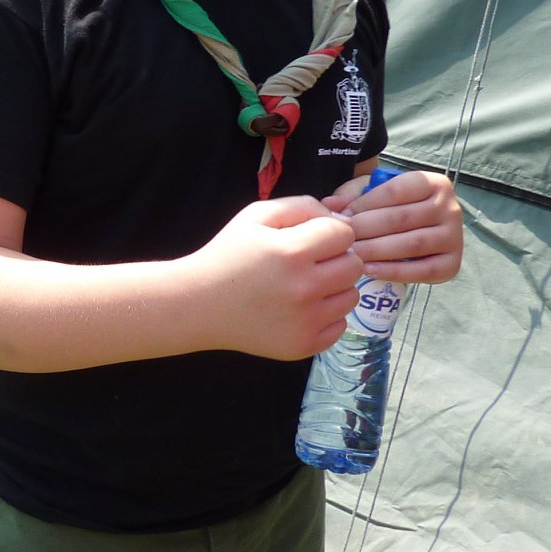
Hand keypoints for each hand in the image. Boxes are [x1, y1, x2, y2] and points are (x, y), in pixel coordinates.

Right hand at [187, 196, 362, 360]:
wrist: (196, 304)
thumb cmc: (226, 256)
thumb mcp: (255, 216)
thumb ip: (301, 206)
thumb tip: (342, 217)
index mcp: (292, 251)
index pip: (344, 234)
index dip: (328, 232)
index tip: (308, 240)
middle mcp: (304, 288)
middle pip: (354, 265)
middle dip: (335, 259)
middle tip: (308, 264)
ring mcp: (306, 321)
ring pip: (351, 296)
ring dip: (333, 288)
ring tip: (303, 287)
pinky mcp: (304, 345)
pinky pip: (340, 325)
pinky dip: (326, 316)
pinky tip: (300, 310)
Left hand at [324, 169, 463, 284]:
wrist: (413, 231)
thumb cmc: (387, 208)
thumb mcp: (370, 193)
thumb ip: (350, 196)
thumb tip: (330, 206)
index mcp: (434, 183)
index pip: (395, 191)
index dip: (364, 204)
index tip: (340, 217)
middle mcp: (451, 208)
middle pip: (401, 218)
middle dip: (365, 229)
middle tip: (340, 240)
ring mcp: (455, 237)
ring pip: (411, 244)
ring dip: (376, 251)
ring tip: (350, 255)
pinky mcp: (452, 264)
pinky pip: (422, 270)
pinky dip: (394, 271)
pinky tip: (369, 270)